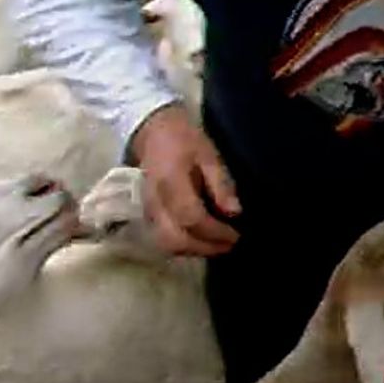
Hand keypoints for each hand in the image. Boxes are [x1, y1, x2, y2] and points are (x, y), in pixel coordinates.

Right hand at [129, 104, 241, 256]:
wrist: (153, 132)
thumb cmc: (185, 140)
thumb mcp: (209, 154)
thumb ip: (221, 184)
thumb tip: (235, 212)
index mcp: (171, 183)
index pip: (192, 218)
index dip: (215, 232)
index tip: (236, 235)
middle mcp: (155, 202)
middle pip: (175, 239)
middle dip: (205, 248)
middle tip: (230, 244)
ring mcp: (147, 211)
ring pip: (166, 244)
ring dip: (194, 250)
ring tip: (219, 245)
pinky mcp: (147, 215)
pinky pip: (162, 239)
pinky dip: (183, 246)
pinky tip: (202, 240)